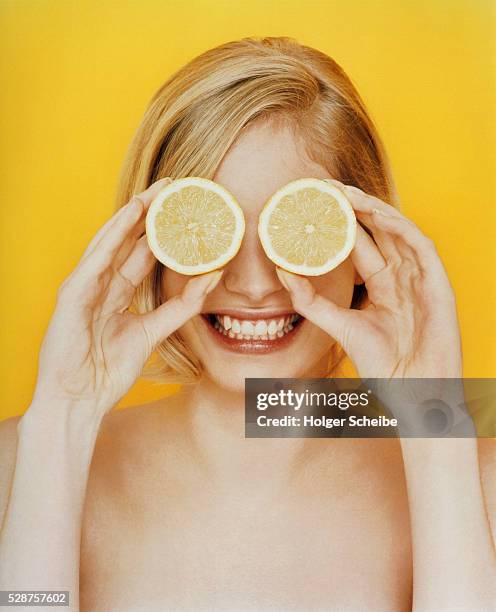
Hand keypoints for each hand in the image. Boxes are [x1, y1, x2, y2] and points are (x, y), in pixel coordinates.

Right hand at [31, 178, 222, 415]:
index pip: (141, 252)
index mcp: (116, 292)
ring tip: (154, 192)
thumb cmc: (108, 369)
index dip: (162, 229)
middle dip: (148, 213)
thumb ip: (181, 306)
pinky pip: (95, 261)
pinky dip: (112, 238)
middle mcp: (100, 283)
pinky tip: (128, 217)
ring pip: (110, 242)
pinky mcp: (71, 296)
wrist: (80, 400)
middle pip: (126, 240)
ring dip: (131, 215)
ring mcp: (83, 287)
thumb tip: (212, 278)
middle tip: (173, 187)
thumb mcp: (152, 331)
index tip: (184, 208)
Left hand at [276, 181, 462, 379]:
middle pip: (377, 232)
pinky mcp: (438, 283)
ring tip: (345, 192)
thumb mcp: (339, 326)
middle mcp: (401, 276)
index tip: (314, 206)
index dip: (339, 223)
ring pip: (397, 231)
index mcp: (381, 286)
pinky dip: (399, 226)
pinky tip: (376, 212)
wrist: (412, 392)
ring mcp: (420, 278)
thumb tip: (280, 271)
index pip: (360, 245)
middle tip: (326, 187)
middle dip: (354, 208)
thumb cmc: (382, 365)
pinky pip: (420, 246)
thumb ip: (311, 301)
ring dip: (373, 209)